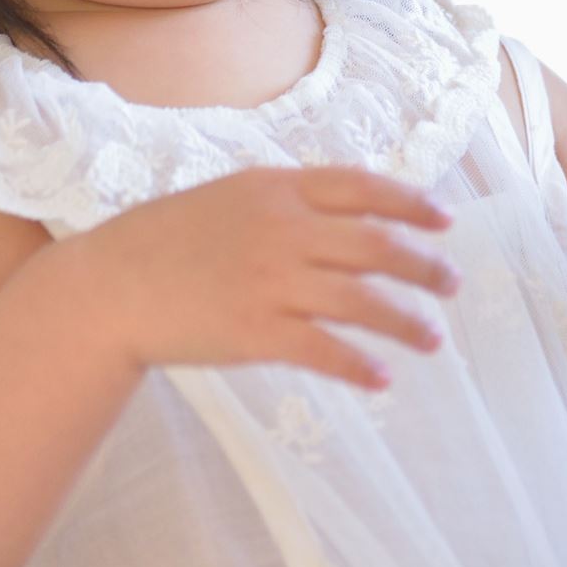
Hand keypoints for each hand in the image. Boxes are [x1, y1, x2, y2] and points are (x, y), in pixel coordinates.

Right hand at [78, 166, 459, 390]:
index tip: (444, 220)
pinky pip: (324, 350)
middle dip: (423, 265)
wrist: (113, 285)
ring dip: (406, 321)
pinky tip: (381, 379)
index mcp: (278, 189)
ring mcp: (271, 282)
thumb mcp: (233, 195)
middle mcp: (283, 230)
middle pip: (375, 244)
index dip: (411, 202)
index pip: (363, 187)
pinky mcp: (256, 333)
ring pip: (361, 301)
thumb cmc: (170, 238)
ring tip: (433, 339)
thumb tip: (348, 210)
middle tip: (453, 283)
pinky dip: (359, 366)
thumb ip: (288, 199)